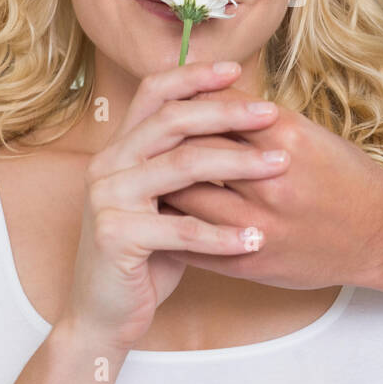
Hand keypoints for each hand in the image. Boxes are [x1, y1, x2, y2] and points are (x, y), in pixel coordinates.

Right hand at [60, 61, 290, 350]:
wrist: (103, 313)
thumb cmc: (147, 255)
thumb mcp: (169, 201)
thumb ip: (190, 165)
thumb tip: (243, 128)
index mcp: (120, 148)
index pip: (155, 92)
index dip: (194, 76)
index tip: (236, 71)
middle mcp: (108, 163)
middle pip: (173, 119)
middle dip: (227, 112)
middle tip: (272, 113)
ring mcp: (108, 198)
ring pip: (181, 165)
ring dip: (237, 163)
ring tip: (280, 166)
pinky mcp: (115, 235)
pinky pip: (180, 229)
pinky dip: (223, 235)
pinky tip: (257, 239)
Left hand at [157, 86, 382, 291]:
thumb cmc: (346, 177)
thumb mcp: (309, 134)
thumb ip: (257, 121)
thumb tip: (205, 101)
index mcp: (286, 140)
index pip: (215, 113)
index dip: (187, 108)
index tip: (170, 107)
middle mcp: (272, 180)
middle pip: (194, 155)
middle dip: (167, 148)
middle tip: (146, 143)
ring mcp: (262, 224)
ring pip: (188, 200)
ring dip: (162, 189)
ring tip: (147, 179)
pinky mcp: (255, 261)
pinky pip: (197, 244)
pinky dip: (175, 229)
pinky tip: (164, 218)